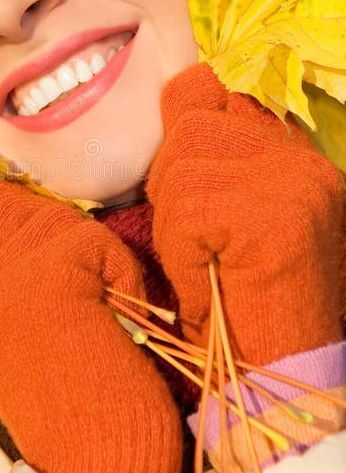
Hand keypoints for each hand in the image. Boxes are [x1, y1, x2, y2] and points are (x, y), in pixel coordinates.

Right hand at [0, 178, 181, 472]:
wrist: (89, 458)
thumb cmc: (55, 405)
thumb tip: (4, 217)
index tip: (23, 233)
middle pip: (2, 206)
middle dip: (47, 229)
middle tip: (72, 275)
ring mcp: (2, 277)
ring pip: (52, 216)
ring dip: (87, 252)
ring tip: (94, 302)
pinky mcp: (51, 272)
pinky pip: (96, 238)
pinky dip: (120, 271)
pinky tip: (117, 312)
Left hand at [147, 64, 342, 365]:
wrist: (289, 380)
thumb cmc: (250, 314)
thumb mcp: (231, 230)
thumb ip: (215, 170)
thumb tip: (175, 107)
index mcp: (297, 161)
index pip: (224, 92)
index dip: (184, 114)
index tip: (173, 161)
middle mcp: (302, 162)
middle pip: (193, 125)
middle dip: (170, 180)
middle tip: (189, 239)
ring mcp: (293, 183)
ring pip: (184, 166)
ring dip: (173, 221)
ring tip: (203, 265)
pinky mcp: (273, 214)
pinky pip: (187, 209)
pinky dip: (182, 252)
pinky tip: (210, 284)